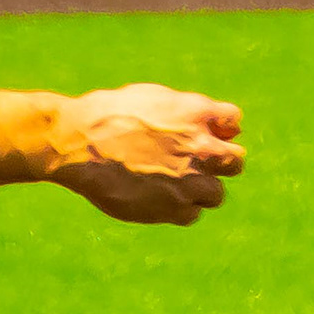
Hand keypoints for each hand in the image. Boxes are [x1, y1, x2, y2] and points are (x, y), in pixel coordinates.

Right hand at [48, 86, 244, 225]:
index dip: (218, 128)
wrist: (77, 145)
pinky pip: (192, 214)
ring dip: (199, 189)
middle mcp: (202, 148)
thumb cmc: (109, 116)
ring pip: (216, 194)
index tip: (201, 133)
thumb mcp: (153, 98)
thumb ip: (191, 111)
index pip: (234, 120)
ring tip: (168, 183)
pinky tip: (154, 196)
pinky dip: (178, 208)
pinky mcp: (174, 209)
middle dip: (219, 162)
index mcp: (197, 113)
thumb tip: (224, 126)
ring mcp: (190, 181)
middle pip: (236, 161)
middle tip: (191, 163)